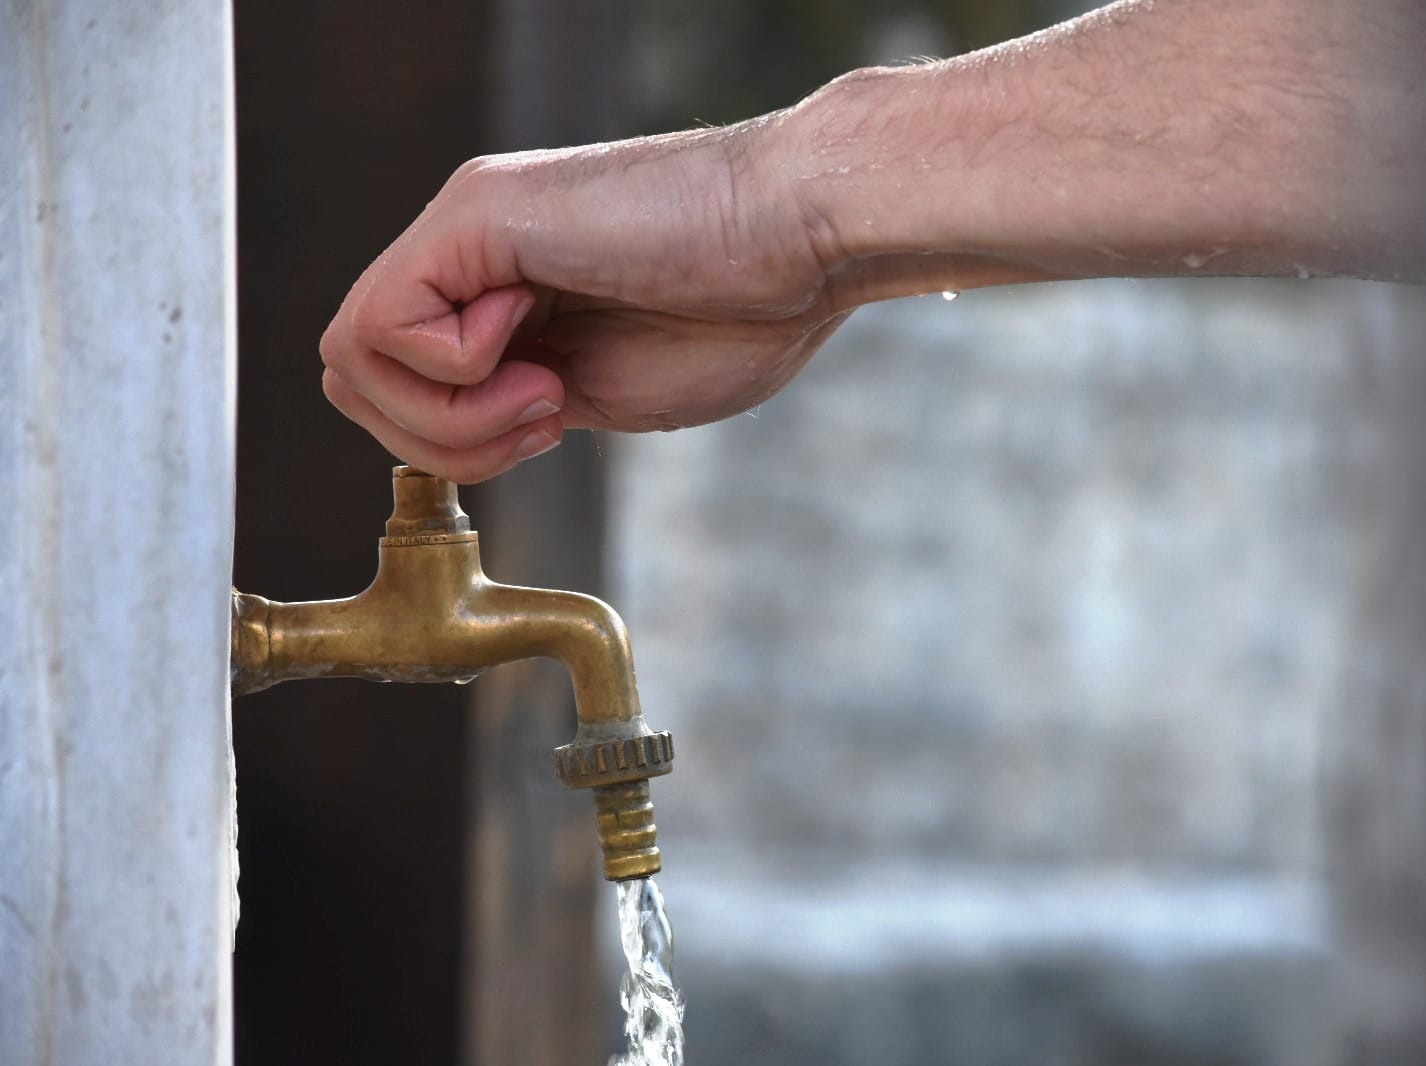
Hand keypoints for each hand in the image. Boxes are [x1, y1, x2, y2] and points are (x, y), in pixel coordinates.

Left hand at [319, 118, 845, 482]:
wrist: (802, 241)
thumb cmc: (740, 317)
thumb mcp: (601, 391)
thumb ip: (517, 407)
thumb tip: (456, 434)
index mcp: (497, 295)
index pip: (394, 384)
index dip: (451, 442)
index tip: (547, 429)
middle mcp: (464, 255)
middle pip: (353, 375)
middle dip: (436, 437)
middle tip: (539, 416)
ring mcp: (462, 230)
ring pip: (350, 358)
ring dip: (449, 416)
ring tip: (545, 390)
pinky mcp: (472, 215)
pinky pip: (380, 327)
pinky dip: (455, 375)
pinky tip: (537, 353)